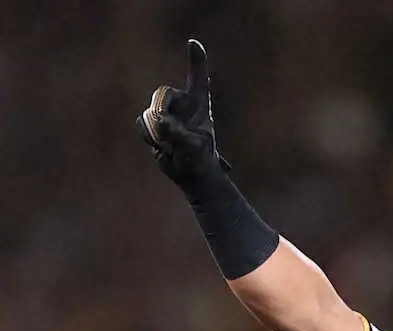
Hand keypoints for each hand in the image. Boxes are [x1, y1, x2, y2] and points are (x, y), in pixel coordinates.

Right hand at [138, 39, 226, 184]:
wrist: (192, 175)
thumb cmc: (201, 160)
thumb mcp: (194, 148)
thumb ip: (178, 133)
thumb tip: (162, 123)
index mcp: (199, 105)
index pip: (197, 79)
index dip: (195, 61)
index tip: (193, 43)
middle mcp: (182, 105)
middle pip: (162, 95)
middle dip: (161, 112)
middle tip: (170, 132)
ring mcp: (167, 113)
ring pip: (151, 111)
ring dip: (156, 130)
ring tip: (170, 146)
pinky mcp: (154, 124)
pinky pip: (142, 123)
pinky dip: (149, 136)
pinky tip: (161, 147)